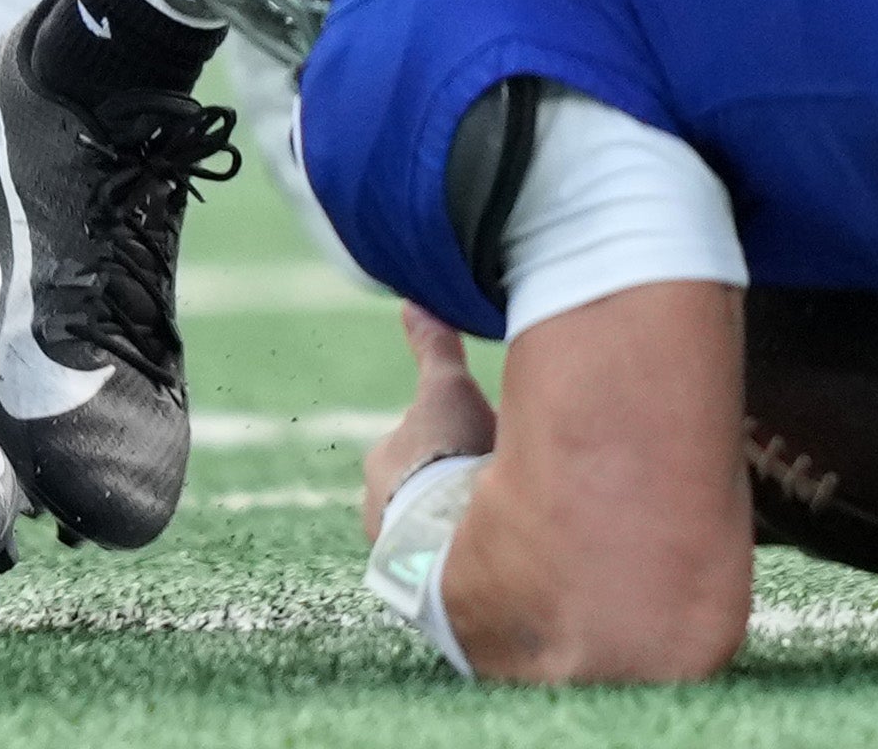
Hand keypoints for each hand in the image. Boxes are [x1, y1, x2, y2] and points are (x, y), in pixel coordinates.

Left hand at [364, 304, 497, 540]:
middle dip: (452, 473)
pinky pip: (444, 550)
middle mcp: (377, 504)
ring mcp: (395, 541)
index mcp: (381, 460)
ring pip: (431, 517)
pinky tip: (495, 539)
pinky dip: (464, 543)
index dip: (452, 432)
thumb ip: (434, 351)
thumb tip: (412, 302)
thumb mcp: (447, 390)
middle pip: (421, 479)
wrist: (446, 527)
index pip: (416, 438)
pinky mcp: (418, 575)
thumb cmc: (444, 452)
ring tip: (500, 508)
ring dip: (457, 511)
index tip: (482, 431)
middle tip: (492, 467)